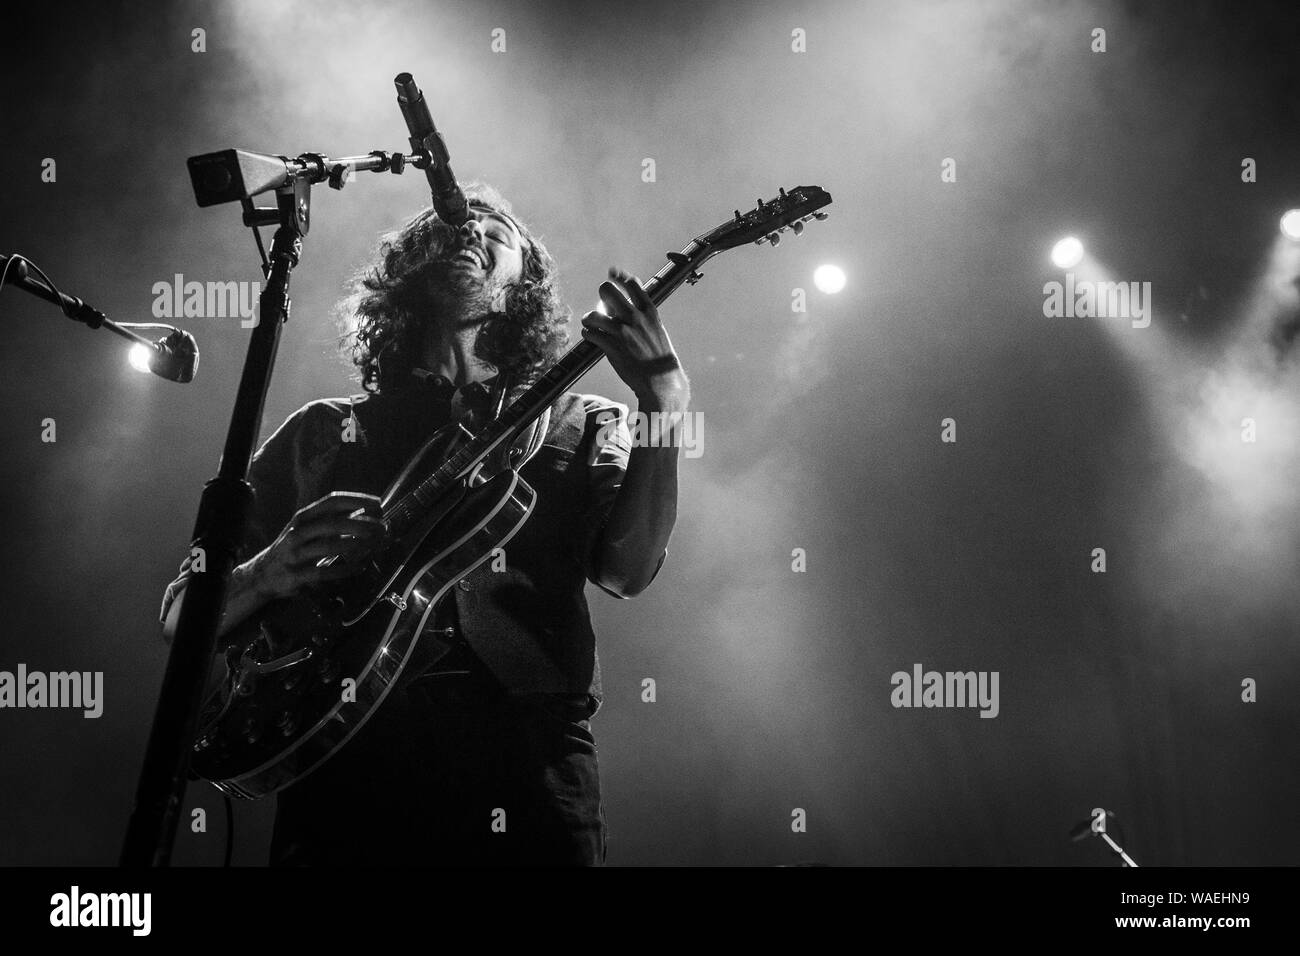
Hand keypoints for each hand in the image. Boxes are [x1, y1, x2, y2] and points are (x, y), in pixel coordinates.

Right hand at [251, 491, 384, 600]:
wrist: (263, 574)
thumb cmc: (296, 548)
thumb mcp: (310, 529)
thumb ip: (335, 521)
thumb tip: (370, 513)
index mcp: (304, 517)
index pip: (331, 502)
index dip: (356, 500)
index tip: (377, 505)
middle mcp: (298, 532)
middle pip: (331, 524)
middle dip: (359, 525)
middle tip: (381, 529)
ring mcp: (294, 554)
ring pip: (327, 547)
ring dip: (354, 546)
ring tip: (374, 546)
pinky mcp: (295, 575)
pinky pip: (323, 573)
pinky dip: (344, 570)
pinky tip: (359, 567)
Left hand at [581, 268, 688, 402]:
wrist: (661, 380)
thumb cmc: (658, 355)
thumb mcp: (656, 329)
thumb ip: (641, 315)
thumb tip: (622, 304)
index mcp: (649, 312)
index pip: (632, 284)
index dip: (619, 278)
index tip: (612, 276)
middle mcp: (635, 318)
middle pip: (607, 290)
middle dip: (602, 295)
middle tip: (602, 304)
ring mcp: (623, 333)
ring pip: (593, 314)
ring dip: (588, 318)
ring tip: (590, 324)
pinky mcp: (612, 348)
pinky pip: (590, 334)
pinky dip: (588, 334)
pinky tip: (592, 337)